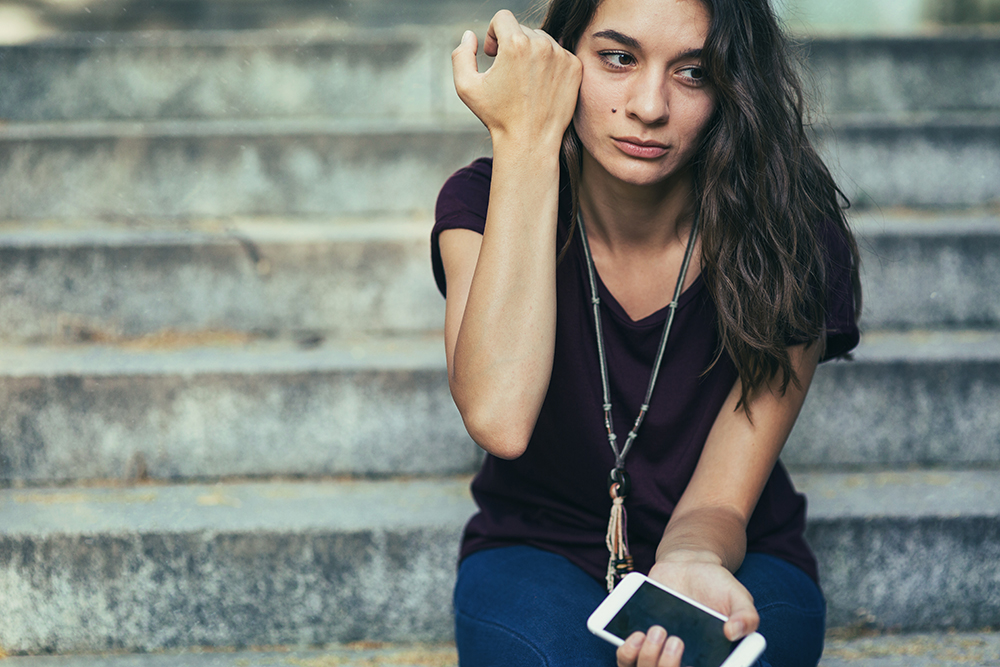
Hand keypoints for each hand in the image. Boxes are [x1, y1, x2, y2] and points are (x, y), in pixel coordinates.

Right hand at [451, 10, 581, 147]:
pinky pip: (559, 53)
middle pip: (522, 29)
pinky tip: (540, 85)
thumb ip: (461, 55)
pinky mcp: (575, 67)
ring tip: (524, 80)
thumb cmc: (497, 116)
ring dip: (531, 53)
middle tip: (507, 72)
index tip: (492, 53)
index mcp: (515, 44)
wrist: (529, 141)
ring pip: (542, 40)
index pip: (502, 17)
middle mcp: (542, 44)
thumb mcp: (466, 87)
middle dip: (512, 45)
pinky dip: (549, 64)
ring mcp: (562, 55)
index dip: (492, 33)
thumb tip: (470, 36)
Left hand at [615, 556, 758, 666]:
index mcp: (712, 660)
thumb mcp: (738, 595)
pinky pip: (626, 660)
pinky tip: (637, 634)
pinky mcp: (640, 642)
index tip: (694, 664)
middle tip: (675, 640)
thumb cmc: (716, 585)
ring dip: (647, 660)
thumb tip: (735, 632)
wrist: (687, 565)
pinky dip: (628, 652)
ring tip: (656, 631)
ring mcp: (661, 654)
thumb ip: (746, 615)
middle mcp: (686, 662)